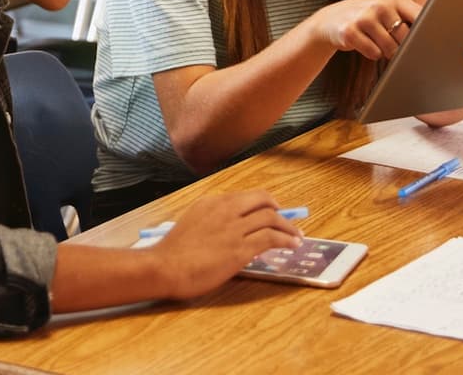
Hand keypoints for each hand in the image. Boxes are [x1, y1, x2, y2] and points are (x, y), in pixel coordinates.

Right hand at [153, 191, 302, 298]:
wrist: (166, 267)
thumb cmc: (174, 252)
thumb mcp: (193, 223)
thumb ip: (213, 220)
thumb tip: (235, 229)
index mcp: (212, 202)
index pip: (245, 196)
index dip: (264, 203)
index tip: (272, 211)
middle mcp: (225, 210)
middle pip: (262, 200)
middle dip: (279, 209)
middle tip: (287, 221)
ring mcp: (234, 228)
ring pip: (271, 218)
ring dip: (288, 227)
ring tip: (297, 236)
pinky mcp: (240, 249)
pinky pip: (271, 238)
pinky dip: (286, 240)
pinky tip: (292, 245)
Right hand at [311, 0, 422, 60]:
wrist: (330, 20)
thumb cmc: (367, 17)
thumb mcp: (388, 9)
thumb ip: (410, 17)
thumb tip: (436, 35)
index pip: (420, 17)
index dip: (427, 32)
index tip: (431, 42)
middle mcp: (379, 5)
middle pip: (406, 38)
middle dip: (402, 47)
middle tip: (392, 42)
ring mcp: (363, 18)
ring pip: (390, 48)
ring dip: (386, 51)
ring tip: (376, 41)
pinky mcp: (350, 32)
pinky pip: (373, 53)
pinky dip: (372, 54)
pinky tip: (364, 43)